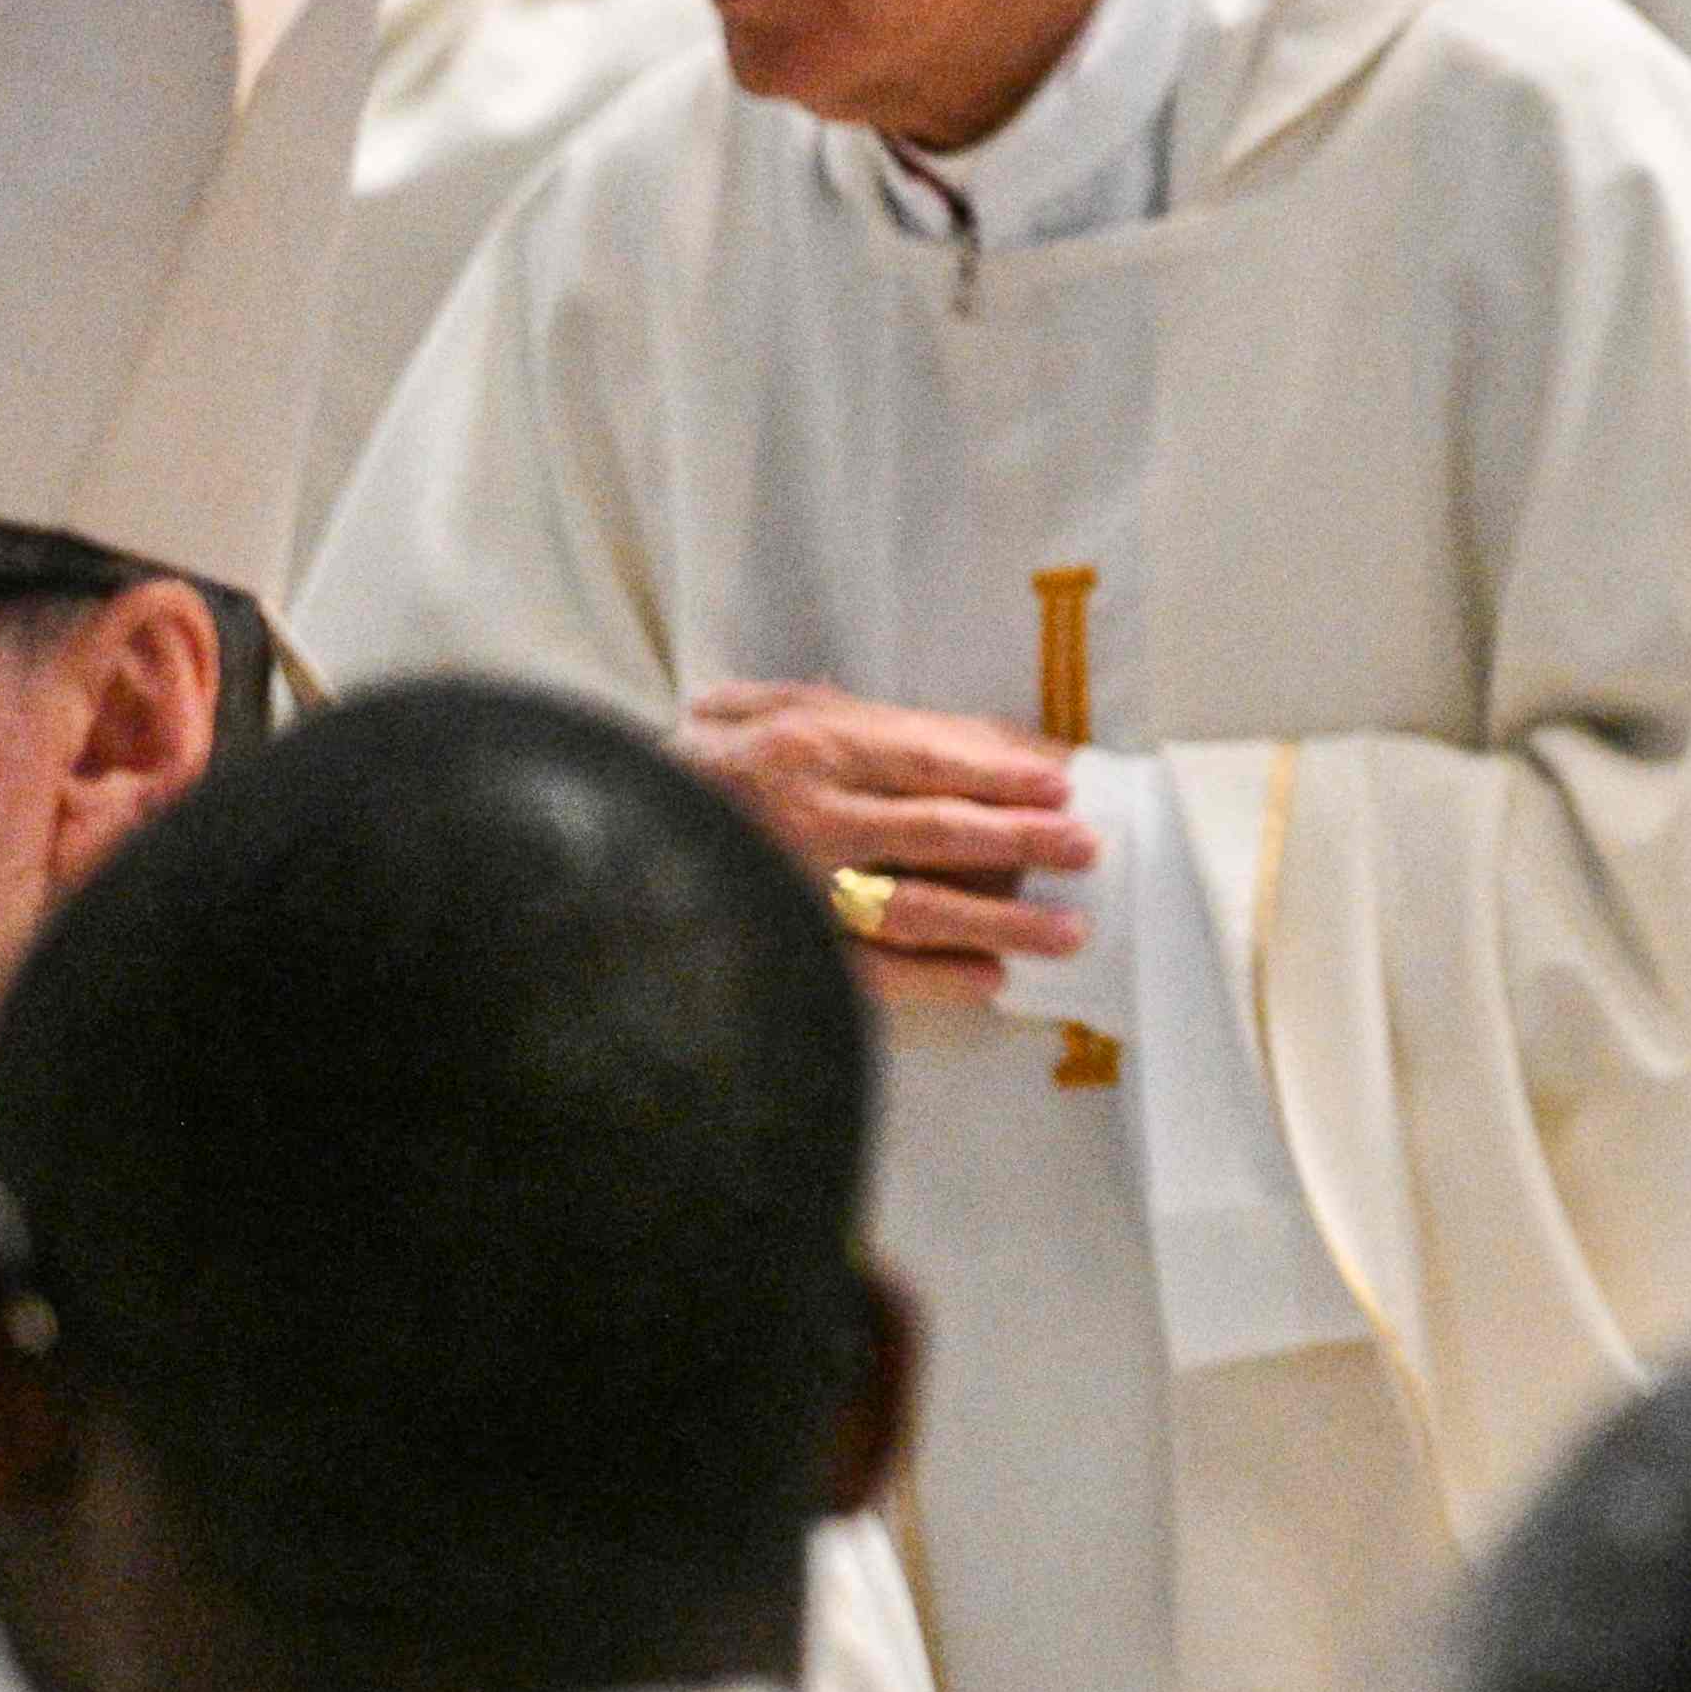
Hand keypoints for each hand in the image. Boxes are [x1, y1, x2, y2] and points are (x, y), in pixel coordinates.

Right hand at [683, 680, 1093, 1009]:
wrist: (605, 828)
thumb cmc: (707, 764)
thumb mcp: (774, 710)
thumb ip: (868, 715)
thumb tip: (990, 739)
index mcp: (808, 747)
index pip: (928, 760)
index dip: (1003, 775)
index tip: (1063, 786)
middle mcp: (804, 818)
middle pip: (935, 832)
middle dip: (1019, 842)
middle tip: (1085, 850)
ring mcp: (793, 890)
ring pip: (914, 909)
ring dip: (997, 922)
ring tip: (1064, 931)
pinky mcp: (783, 945)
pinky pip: (869, 972)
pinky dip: (933, 979)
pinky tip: (988, 981)